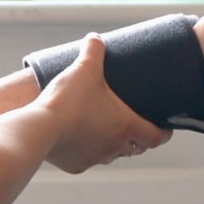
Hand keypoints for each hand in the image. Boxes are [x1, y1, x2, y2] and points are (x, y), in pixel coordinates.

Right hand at [38, 35, 171, 172]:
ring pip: (111, 155)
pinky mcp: (75, 166)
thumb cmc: (68, 100)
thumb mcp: (83, 68)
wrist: (38, 128)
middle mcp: (115, 147)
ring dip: (111, 145)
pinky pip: (86, 160)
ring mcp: (95, 159)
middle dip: (137, 139)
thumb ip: (93, 50)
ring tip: (103, 130)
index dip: (164, 133)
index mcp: (126, 126)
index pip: (157, 137)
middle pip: (136, 148)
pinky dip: (85, 152)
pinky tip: (76, 139)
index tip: (165, 128)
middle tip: (132, 126)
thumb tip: (95, 38)